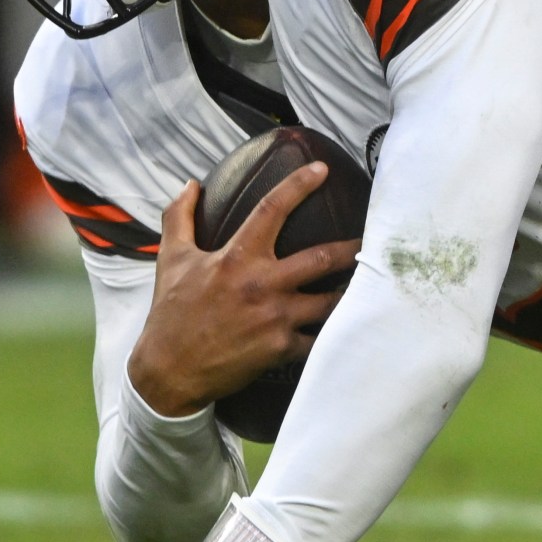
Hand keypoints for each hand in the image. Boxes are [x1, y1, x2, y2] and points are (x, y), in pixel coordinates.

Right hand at [129, 168, 360, 417]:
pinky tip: (349, 324)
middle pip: (322, 258)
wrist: (168, 371)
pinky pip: (319, 337)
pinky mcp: (280, 348)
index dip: (299, 185)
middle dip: (351, 248)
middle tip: (373, 239)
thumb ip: (180, 219)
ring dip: (350, 292)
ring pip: (330, 301)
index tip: (322, 170)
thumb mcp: (172, 260)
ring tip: (370, 283)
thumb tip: (190, 185)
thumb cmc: (172, 313)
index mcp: (236, 258)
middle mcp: (260, 285)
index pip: (271, 210)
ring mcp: (274, 318)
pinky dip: (334, 331)